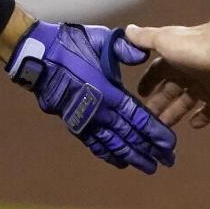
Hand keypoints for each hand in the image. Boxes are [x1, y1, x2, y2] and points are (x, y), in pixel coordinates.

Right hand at [8, 22, 176, 173]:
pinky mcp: (74, 123)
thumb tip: (143, 56)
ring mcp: (86, 120)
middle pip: (130, 137)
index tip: (170, 144)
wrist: (39, 57)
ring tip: (149, 167)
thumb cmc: (74, 45)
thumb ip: (126, 50)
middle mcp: (100, 112)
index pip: (139, 119)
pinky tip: (119, 161)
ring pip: (114, 145)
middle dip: (150, 150)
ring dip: (132, 157)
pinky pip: (94, 143)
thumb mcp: (104, 41)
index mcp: (110, 93)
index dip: (155, 133)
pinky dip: (108, 154)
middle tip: (167, 161)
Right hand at [126, 22, 209, 129]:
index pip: (157, 73)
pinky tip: (192, 125)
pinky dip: (201, 119)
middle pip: (169, 93)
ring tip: (161, 130)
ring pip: (185, 104)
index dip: (148, 83)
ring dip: (174, 115)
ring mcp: (204, 87)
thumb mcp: (162, 40)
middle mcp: (188, 74)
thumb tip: (127, 30)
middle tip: (144, 122)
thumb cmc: (192, 46)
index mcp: (174, 61)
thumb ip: (144, 38)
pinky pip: (208, 112)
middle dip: (157, 105)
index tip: (139, 95)